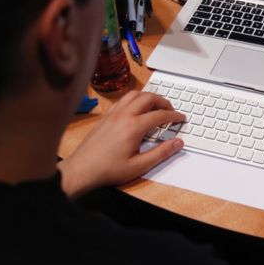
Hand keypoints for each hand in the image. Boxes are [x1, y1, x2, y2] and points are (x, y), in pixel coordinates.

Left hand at [59, 91, 184, 197]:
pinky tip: (137, 108)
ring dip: (148, 97)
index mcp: (134, 127)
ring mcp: (113, 114)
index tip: (181, 118)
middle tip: (171, 110)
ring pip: (134, 94)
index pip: (160, 115)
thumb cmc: (108, 170)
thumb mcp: (140, 166)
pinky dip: (134, 99)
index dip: (174, 116)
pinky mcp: (105, 117)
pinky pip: (122, 100)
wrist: (82, 170)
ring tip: (156, 105)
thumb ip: (161, 153)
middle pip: (148, 98)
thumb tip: (178, 143)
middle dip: (163, 102)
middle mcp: (123, 116)